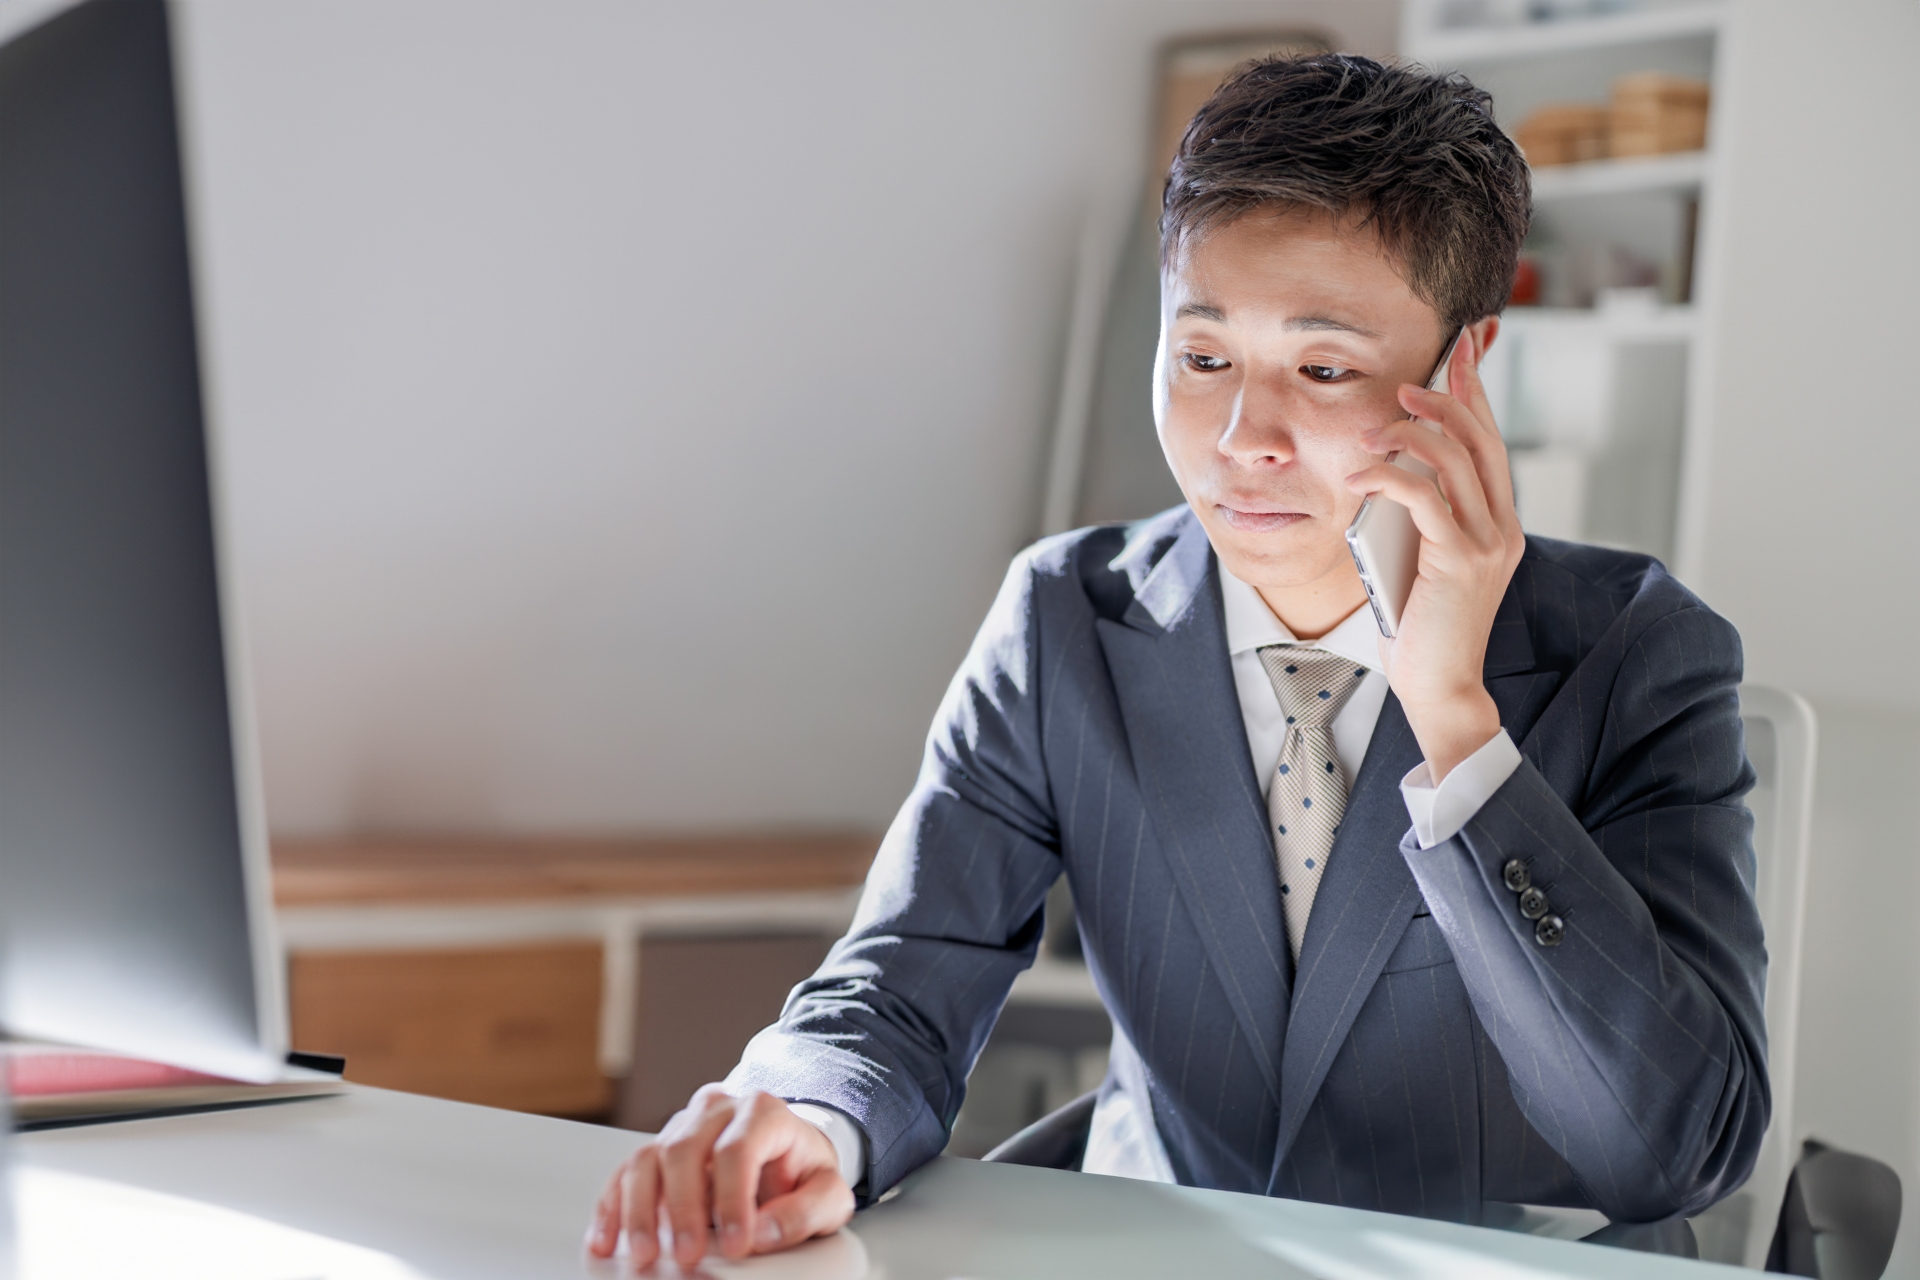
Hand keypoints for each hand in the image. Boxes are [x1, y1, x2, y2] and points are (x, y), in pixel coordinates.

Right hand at [586, 1085, 854, 1267]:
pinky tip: (608, 1239)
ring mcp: (682, 1126)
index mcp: (762, 1112)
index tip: (736, 1244)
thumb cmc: (801, 1170)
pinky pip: (625, 1173)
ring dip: (640, 1210)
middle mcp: (716, 1110)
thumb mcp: (827, 1192)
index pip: (737, 1149)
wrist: (786, 1151)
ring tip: (645, 1253)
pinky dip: (613, 1208)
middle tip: (688, 1254)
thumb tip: (764, 1232)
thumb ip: (806, 1212)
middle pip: (683, 1149)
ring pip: (647, 1158)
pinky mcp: (657, 1150)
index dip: (732, 1200)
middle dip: (683, 1208)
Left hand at [1345, 324, 1524, 780]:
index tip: (1460, 354)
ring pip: (1458, 460)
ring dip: (1415, 433)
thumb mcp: (1420, 558)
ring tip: (1379, 427)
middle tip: (1414, 379)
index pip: (1490, 443)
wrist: (1439, 686)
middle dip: (1450, 398)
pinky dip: (1391, 477)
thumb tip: (1388, 469)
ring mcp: (1488, 542)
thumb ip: (1417, 516)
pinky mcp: (1462, 560)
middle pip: (1482, 439)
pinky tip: (1362, 474)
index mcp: (1498, 523)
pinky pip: (1427, 498)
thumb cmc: (1421, 627)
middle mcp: (1503, 526)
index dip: (1476, 395)